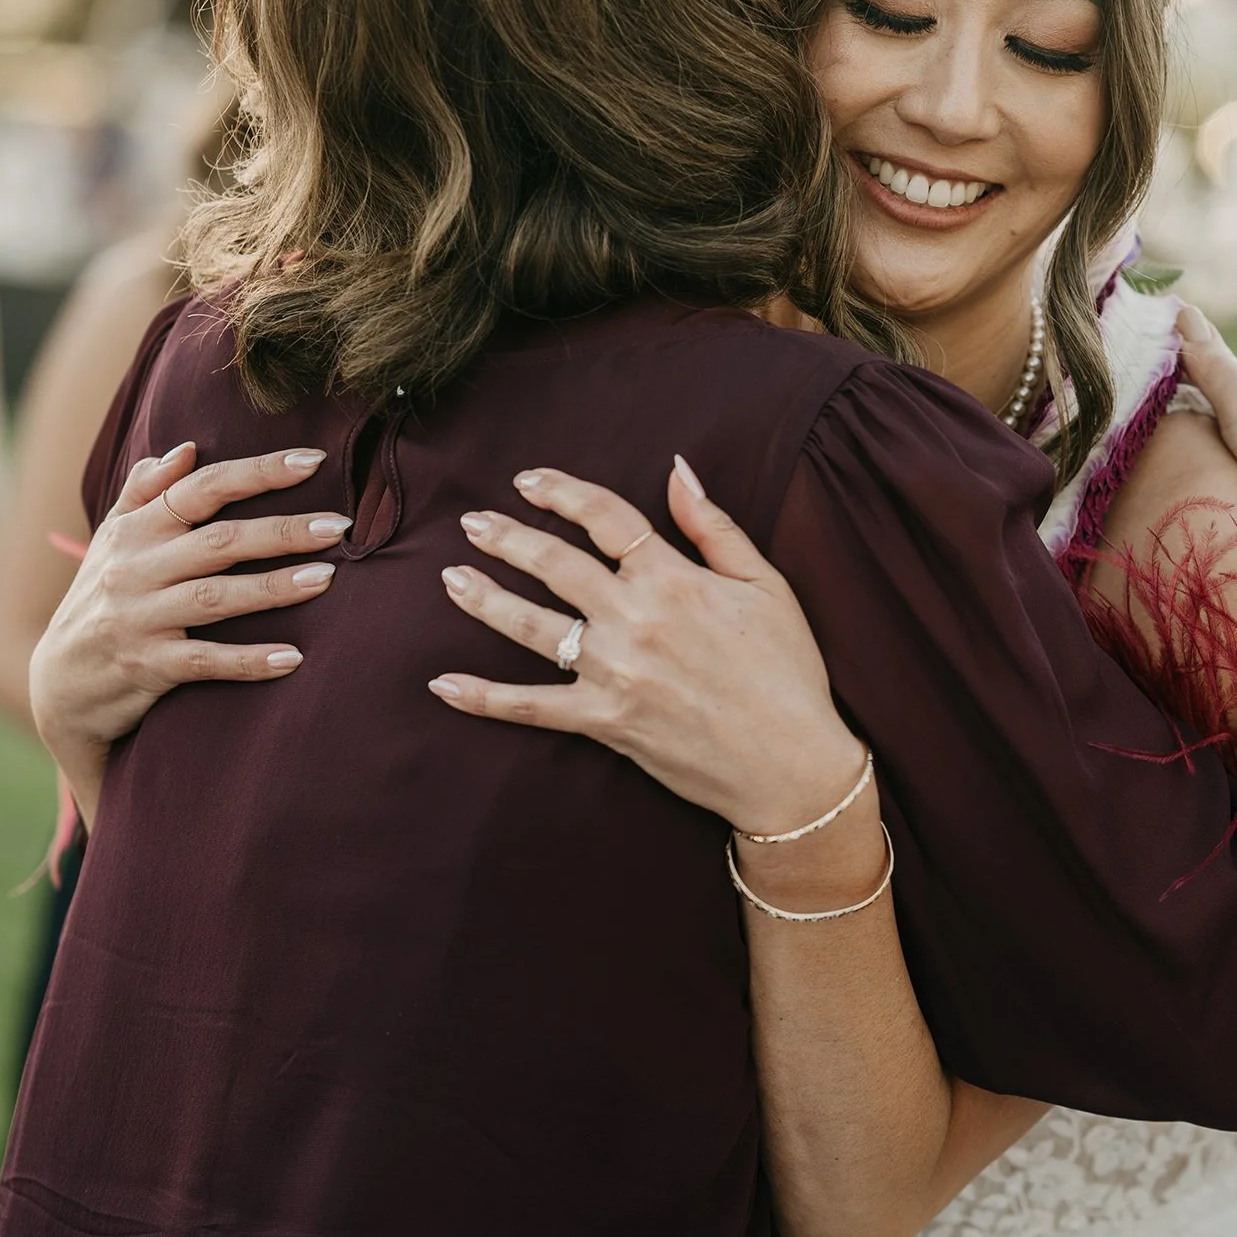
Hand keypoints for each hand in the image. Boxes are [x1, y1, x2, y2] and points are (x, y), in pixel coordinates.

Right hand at [28, 441, 350, 769]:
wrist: (58, 687)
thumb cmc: (100, 601)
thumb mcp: (111, 542)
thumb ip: (145, 492)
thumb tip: (187, 448)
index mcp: (135, 531)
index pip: (201, 489)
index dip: (257, 473)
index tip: (313, 461)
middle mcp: (135, 569)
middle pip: (218, 541)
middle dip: (282, 530)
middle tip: (338, 526)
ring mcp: (140, 619)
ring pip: (216, 597)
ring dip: (274, 588)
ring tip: (326, 579)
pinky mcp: (147, 667)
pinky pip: (204, 661)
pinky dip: (249, 661)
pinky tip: (293, 657)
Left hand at [430, 456, 866, 839]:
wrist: (792, 767)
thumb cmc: (788, 671)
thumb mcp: (766, 585)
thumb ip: (713, 525)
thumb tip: (676, 469)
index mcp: (674, 579)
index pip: (605, 519)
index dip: (562, 493)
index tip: (528, 480)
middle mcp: (636, 620)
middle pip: (555, 565)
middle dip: (508, 538)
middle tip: (473, 522)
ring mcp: (615, 673)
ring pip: (532, 626)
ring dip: (485, 599)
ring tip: (450, 577)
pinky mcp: (604, 722)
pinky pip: (532, 707)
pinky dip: (484, 697)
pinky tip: (443, 684)